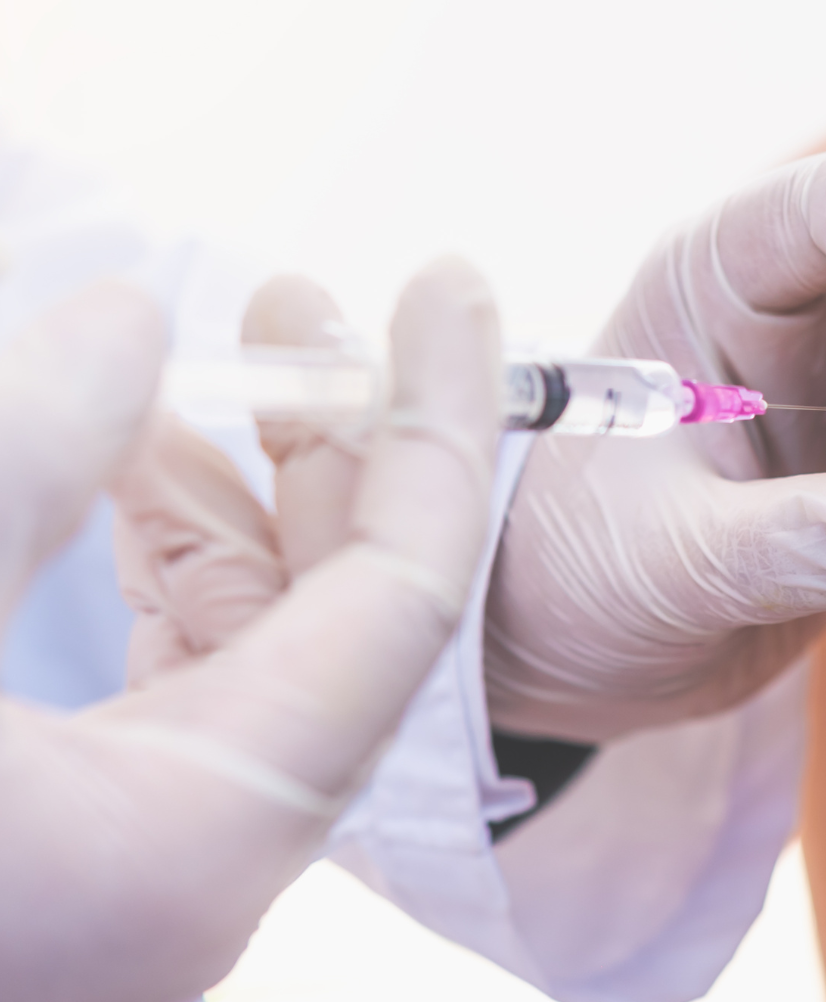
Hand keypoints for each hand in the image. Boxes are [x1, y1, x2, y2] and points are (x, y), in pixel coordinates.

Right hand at [2, 263, 498, 999]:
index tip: (446, 287)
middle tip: (298, 301)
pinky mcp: (65, 859)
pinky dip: (151, 576)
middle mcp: (200, 874)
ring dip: (221, 501)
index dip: (437, 423)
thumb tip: (128, 322)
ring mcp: (132, 874)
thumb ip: (12, 465)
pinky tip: (110, 477)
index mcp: (203, 841)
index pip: (405, 595)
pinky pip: (160, 694)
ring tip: (189, 368)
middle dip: (324, 444)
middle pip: (334, 619)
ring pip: (239, 653)